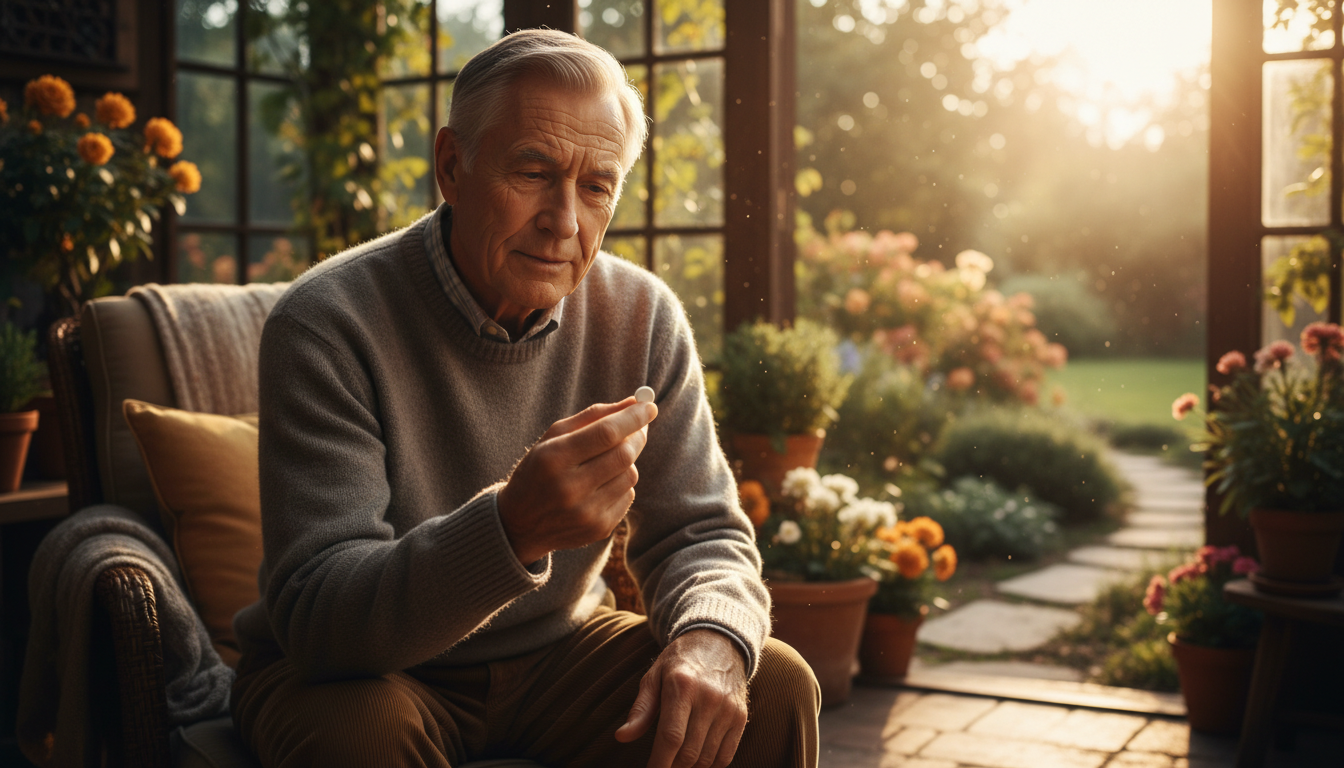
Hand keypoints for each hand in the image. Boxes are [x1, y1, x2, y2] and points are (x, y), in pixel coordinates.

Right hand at [497, 398, 656, 563]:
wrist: (520, 525)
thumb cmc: (539, 470)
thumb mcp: (553, 438)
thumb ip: (593, 416)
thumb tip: (634, 402)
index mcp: (553, 458)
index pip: (606, 433)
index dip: (633, 418)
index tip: (649, 406)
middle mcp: (569, 488)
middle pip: (624, 454)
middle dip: (637, 436)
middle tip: (639, 427)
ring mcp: (586, 512)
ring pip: (630, 475)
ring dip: (627, 462)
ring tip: (606, 462)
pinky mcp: (599, 529)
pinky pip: (628, 496)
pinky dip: (621, 484)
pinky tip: (600, 486)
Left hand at [614, 629, 748, 767]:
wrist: (719, 642)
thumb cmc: (679, 662)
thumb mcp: (654, 677)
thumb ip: (640, 709)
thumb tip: (621, 737)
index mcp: (682, 686)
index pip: (671, 737)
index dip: (659, 763)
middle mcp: (709, 698)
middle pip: (689, 753)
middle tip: (662, 765)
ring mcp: (728, 708)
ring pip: (706, 758)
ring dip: (689, 767)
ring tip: (677, 761)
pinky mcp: (740, 717)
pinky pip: (725, 756)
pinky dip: (709, 764)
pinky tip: (696, 757)